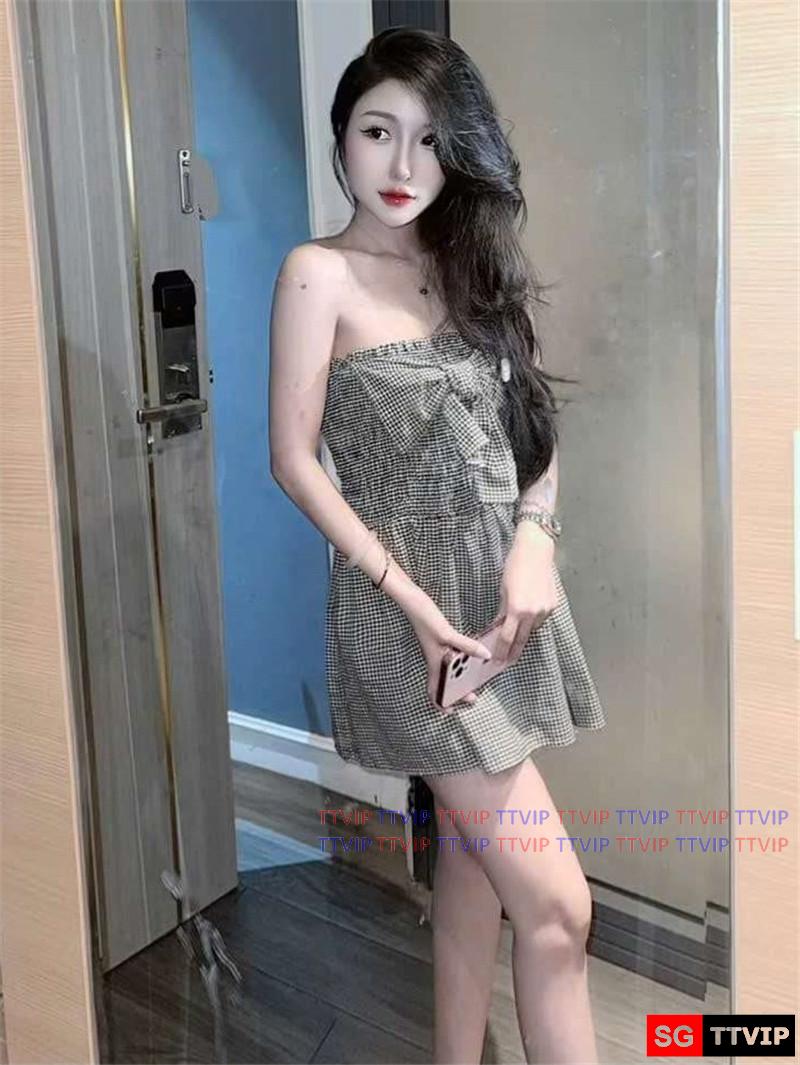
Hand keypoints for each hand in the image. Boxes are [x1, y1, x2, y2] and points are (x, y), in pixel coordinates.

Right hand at [402, 589, 492, 712]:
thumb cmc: (424, 619)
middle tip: (473, 692)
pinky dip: (462, 659)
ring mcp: (437, 651)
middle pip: (445, 684)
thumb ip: (467, 646)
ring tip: (476, 674)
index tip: (453, 710)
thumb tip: (486, 656)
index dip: (441, 704)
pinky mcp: (439, 641)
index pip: (433, 692)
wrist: (412, 600)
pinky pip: (452, 657)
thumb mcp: (447, 634)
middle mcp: (435, 660)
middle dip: (458, 692)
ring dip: (461, 676)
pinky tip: (471, 653)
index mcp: (434, 664)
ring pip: (449, 671)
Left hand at [491, 527, 558, 664]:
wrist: (535, 550)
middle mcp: (533, 612)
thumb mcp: (503, 589)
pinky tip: (527, 614)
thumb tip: (500, 626)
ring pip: (532, 628)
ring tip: (515, 636)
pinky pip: (541, 618)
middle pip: (522, 639)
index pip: (507, 637)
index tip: (497, 660)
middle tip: (506, 661)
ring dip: (523, 633)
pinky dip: (533, 619)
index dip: (501, 651)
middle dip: (513, 651)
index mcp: (517, 609)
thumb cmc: (515, 565)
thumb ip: (503, 611)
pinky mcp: (553, 604)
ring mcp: (545, 609)